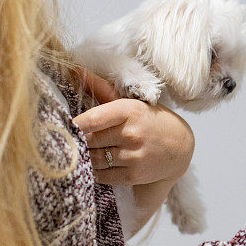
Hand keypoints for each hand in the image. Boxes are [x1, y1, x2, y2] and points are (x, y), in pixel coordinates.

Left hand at [72, 71, 194, 185]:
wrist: (181, 148)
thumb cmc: (151, 121)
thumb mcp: (133, 103)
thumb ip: (103, 89)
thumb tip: (76, 70)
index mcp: (130, 111)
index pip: (92, 119)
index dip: (74, 125)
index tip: (63, 126)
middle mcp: (132, 134)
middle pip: (89, 140)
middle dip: (78, 141)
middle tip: (69, 140)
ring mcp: (133, 156)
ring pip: (93, 159)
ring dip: (85, 156)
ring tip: (85, 151)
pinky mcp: (133, 175)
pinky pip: (101, 175)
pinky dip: (95, 171)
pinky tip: (97, 164)